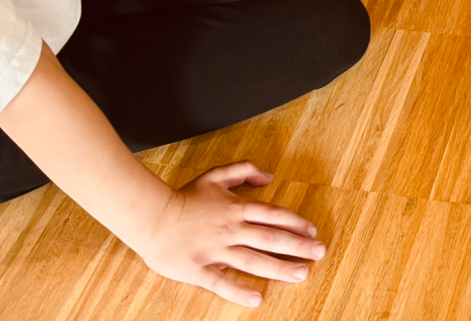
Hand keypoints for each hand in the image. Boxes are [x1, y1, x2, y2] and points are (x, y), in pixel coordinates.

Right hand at [132, 161, 324, 307]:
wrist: (150, 216)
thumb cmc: (184, 197)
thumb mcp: (216, 175)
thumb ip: (244, 170)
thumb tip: (268, 177)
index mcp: (236, 208)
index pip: (274, 215)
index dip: (296, 223)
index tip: (313, 232)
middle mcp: (231, 230)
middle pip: (271, 238)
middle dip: (298, 246)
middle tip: (320, 253)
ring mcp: (215, 250)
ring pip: (253, 261)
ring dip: (279, 268)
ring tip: (301, 275)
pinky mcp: (198, 269)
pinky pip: (221, 282)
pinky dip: (238, 291)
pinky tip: (256, 298)